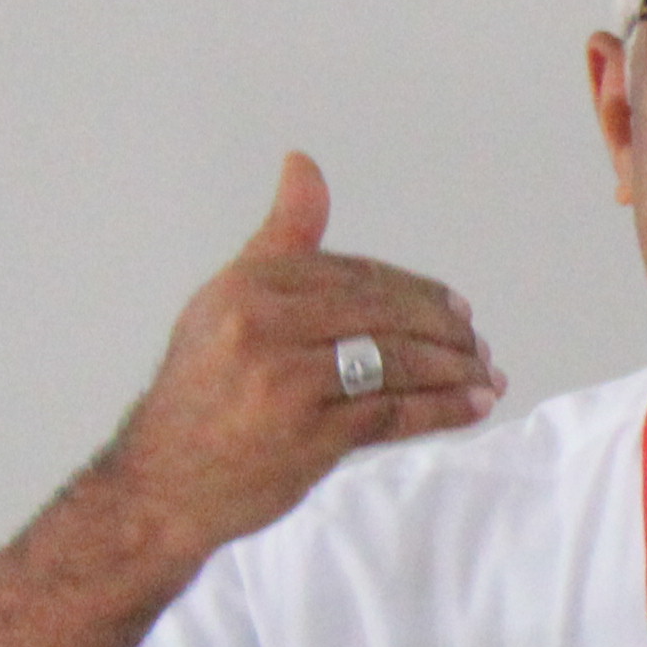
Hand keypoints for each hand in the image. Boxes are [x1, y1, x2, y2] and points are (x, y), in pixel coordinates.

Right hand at [97, 156, 501, 553]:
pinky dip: (444, 408)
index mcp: (250, 285)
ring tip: (486, 375)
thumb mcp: (226, 302)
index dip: (415, 291)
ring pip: (397, 362)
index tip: (454, 307)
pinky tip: (473, 406)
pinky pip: (396, 412)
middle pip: (384, 315)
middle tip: (478, 343)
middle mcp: (264, 324)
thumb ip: (280, 239)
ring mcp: (287, 380)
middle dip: (443, 329)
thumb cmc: (201, 393)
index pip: (357, 275)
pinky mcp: (310, 434)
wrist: (160, 483)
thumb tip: (304, 163)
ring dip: (454, 369)